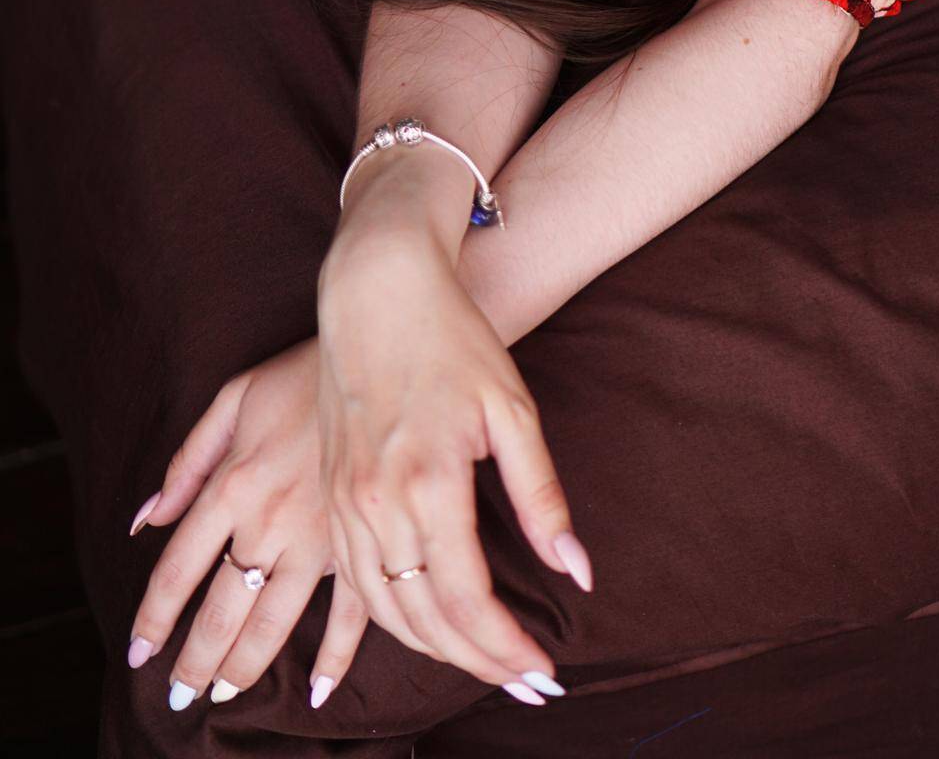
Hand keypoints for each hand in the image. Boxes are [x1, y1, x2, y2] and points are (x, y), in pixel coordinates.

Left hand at [125, 338, 367, 711]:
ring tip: (223, 696)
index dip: (155, 617)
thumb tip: (144, 520)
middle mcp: (271, 518)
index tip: (139, 653)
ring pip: (275, 620)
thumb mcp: (234, 397)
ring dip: (246, 665)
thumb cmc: (304, 371)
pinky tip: (317, 688)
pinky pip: (351, 610)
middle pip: (222, 608)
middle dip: (196, 660)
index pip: (180, 568)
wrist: (382, 349)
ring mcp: (322, 534)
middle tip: (180, 695)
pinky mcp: (366, 536)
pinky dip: (337, 655)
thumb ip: (188, 462)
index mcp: (234, 483)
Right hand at [317, 202, 592, 704]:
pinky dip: (389, 618)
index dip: (506, 648)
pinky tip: (420, 629)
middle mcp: (375, 503)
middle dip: (478, 661)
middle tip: (524, 681)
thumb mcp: (511, 409)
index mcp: (427, 483)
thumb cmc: (452, 339)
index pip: (467, 600)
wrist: (376, 290)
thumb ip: (541, 496)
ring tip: (483, 663)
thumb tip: (575, 571)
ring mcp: (344, 501)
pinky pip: (353, 582)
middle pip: (424, 618)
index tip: (543, 672)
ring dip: (434, 648)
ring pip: (383, 610)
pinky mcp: (330, 495)